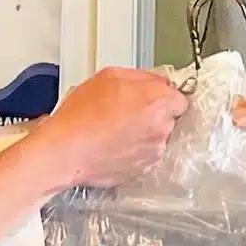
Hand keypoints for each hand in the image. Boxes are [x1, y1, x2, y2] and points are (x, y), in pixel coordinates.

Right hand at [33, 67, 187, 187]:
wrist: (66, 151)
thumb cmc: (81, 116)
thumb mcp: (109, 76)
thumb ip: (142, 76)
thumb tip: (157, 80)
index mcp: (157, 101)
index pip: (180, 98)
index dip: (162, 97)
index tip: (151, 98)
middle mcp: (161, 127)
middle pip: (169, 118)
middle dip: (153, 114)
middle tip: (127, 112)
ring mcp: (154, 151)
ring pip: (158, 137)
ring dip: (144, 133)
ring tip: (117, 130)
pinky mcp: (144, 170)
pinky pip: (147, 155)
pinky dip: (135, 151)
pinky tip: (115, 145)